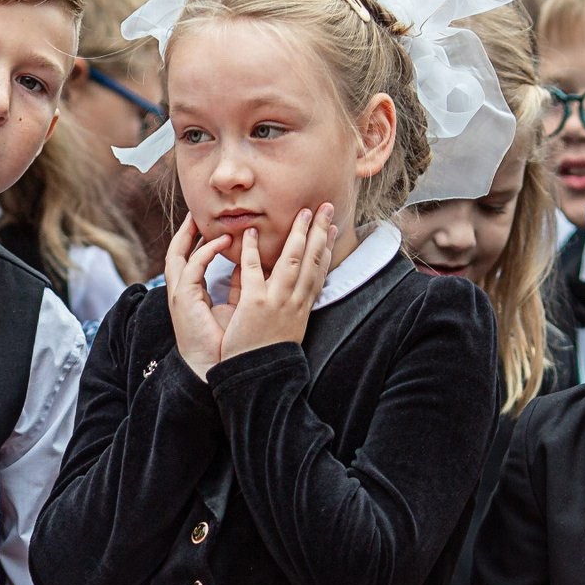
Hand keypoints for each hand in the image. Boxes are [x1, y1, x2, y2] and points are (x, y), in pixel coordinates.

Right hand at [163, 214, 231, 380]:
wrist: (216, 369)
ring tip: (203, 217)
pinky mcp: (184, 300)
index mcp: (192, 294)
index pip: (191, 258)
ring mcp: (180, 295)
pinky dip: (206, 251)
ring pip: (177, 255)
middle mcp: (182, 292)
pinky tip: (222, 240)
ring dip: (190, 234)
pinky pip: (192, 267)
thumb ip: (239, 285)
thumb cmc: (226, 343)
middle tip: (198, 210)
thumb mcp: (235, 306)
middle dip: (186, 230)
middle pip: (177, 251)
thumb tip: (252, 266)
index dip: (198, 239)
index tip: (210, 221)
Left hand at [217, 207, 335, 363]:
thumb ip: (287, 305)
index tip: (333, 228)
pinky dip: (252, 250)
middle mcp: (295, 302)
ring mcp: (276, 301)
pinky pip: (253, 270)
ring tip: (302, 212)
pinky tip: (251, 233)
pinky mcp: (254, 304)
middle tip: (325, 207)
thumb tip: (287, 286)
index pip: (319, 272)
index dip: (328, 248)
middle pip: (312, 260)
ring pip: (292, 260)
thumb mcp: (287, 328)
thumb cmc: (268, 354)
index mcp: (303, 308)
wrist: (260, 377)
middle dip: (320, 232)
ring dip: (298, 234)